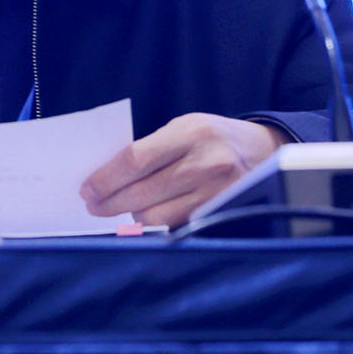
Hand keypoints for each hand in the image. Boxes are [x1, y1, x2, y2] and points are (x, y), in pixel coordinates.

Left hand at [80, 114, 288, 228]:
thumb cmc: (213, 137)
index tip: (87, 188)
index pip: (136, 159)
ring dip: (131, 216)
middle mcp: (206, 162)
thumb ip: (151, 149)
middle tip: (93, 206)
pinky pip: (177, 225)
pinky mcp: (221, 213)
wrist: (265, 150)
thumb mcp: (185, 128)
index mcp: (191, 131)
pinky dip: (156, 223)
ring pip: (158, 216)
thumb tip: (106, 177)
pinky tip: (145, 215)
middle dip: (110, 202)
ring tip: (118, 209)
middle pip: (143, 192)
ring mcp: (217, 191)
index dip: (106, 178)